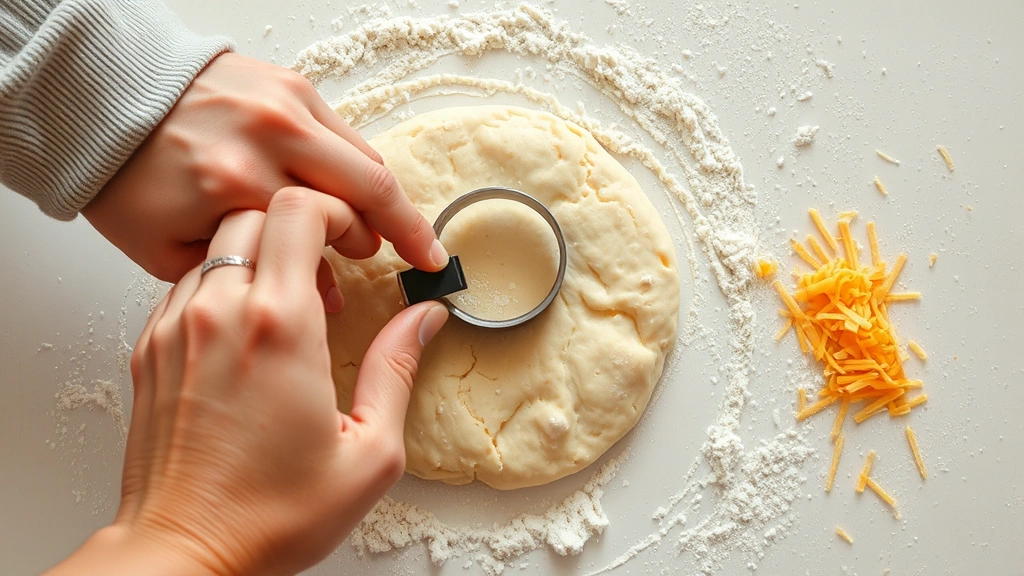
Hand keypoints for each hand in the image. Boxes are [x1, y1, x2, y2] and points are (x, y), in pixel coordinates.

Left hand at [47, 187, 448, 575]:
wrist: (184, 552)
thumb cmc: (271, 515)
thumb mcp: (370, 452)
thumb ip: (398, 369)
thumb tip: (424, 318)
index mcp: (281, 328)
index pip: (300, 210)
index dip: (337, 210)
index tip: (358, 239)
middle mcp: (221, 314)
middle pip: (256, 212)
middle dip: (300, 224)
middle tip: (331, 262)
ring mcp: (176, 328)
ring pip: (218, 244)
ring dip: (260, 254)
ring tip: (290, 302)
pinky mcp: (149, 348)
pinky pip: (188, 283)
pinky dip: (223, 285)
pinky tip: (248, 328)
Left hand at [81, 52, 446, 282]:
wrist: (98, 106)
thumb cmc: (129, 185)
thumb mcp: (171, 253)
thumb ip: (251, 277)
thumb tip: (333, 293)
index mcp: (238, 185)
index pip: (336, 225)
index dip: (374, 253)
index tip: (404, 273)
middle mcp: (269, 137)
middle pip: (369, 185)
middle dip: (403, 225)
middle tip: (420, 254)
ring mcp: (281, 104)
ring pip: (362, 156)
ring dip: (381, 197)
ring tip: (388, 230)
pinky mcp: (286, 82)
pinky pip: (341, 131)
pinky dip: (353, 165)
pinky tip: (349, 192)